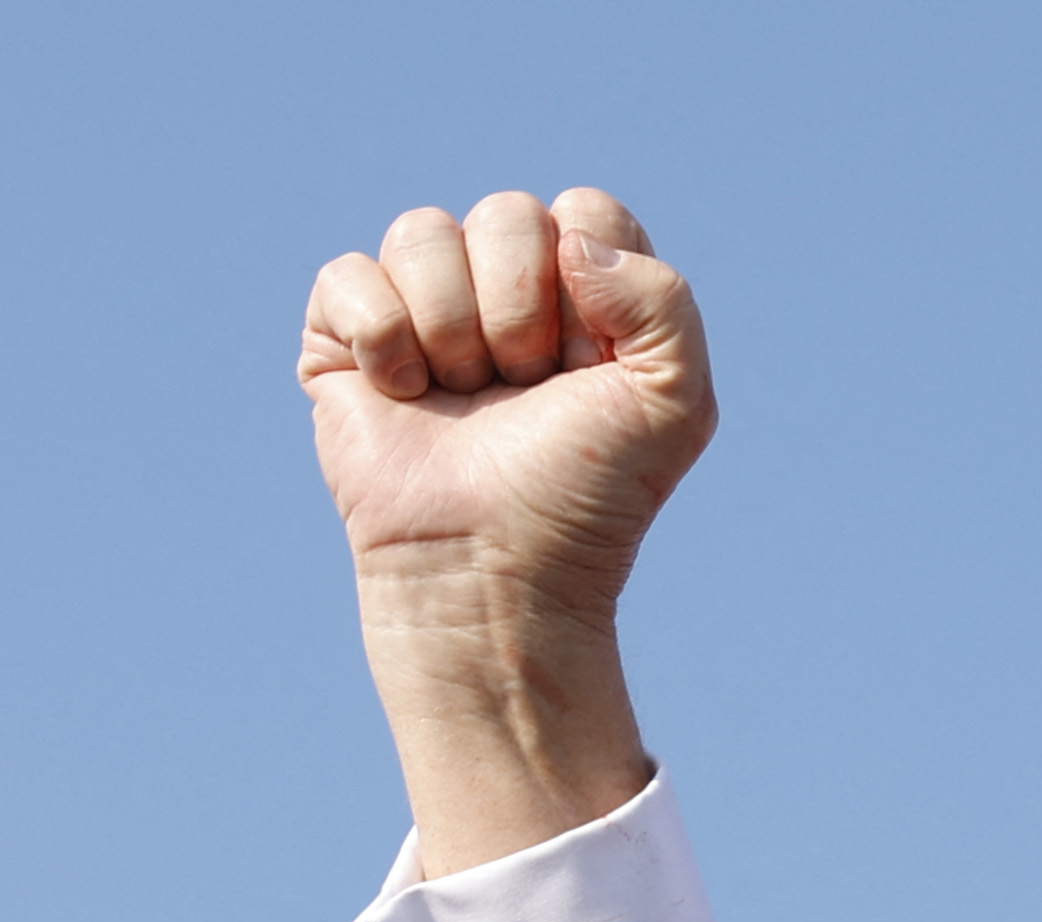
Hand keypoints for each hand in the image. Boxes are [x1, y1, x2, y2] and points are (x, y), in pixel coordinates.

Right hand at [300, 189, 715, 872]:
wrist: (495, 570)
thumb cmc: (586, 494)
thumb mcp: (675, 403)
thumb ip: (665, 301)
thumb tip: (571, 237)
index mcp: (587, 294)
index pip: (584, 211)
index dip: (587, 283)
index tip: (588, 364)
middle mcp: (505, 291)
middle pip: (505, 214)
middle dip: (519, 309)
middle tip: (524, 389)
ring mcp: (424, 310)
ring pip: (422, 232)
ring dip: (452, 327)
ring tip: (466, 398)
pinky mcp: (346, 338)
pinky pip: (348, 275)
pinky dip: (381, 338)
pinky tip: (404, 396)